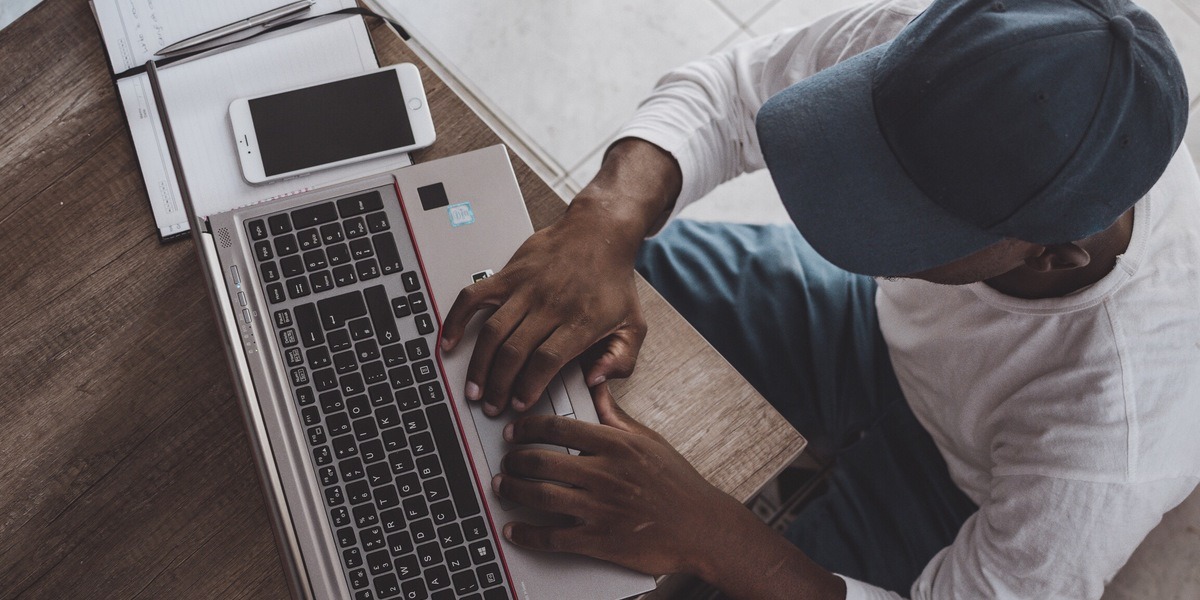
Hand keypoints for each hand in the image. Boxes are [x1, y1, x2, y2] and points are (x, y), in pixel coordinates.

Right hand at [439, 202, 646, 415]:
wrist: (599, 233)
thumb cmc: (613, 281)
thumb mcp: (634, 325)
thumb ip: (620, 359)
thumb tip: (596, 380)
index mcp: (580, 321)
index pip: (547, 361)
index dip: (529, 386)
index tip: (520, 404)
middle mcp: (550, 304)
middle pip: (515, 352)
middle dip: (499, 385)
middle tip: (493, 406)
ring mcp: (525, 288)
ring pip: (492, 332)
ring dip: (479, 365)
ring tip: (474, 389)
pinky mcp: (508, 274)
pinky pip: (474, 297)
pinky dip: (456, 320)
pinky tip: (449, 342)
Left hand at [493, 384, 740, 574]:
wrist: (701, 528)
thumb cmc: (678, 485)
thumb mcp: (649, 441)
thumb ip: (616, 417)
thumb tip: (595, 388)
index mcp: (616, 446)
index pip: (559, 429)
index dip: (527, 428)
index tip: (513, 431)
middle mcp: (605, 475)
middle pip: (542, 461)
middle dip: (514, 460)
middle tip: (506, 461)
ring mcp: (601, 509)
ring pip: (540, 496)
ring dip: (513, 491)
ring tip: (503, 487)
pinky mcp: (599, 541)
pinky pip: (552, 537)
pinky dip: (527, 534)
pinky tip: (514, 530)